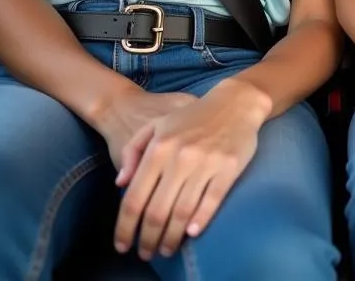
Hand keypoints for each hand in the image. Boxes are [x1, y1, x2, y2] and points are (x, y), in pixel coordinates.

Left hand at [112, 78, 270, 261]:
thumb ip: (132, 151)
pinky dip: (199, 222)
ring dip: (171, 238)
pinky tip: (191, 234)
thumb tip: (120, 184)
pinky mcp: (228, 168)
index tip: (122, 245)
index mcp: (158, 148)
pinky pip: (211, 202)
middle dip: (147, 240)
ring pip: (182, 213)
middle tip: (146, 253)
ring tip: (166, 249)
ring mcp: (205, 164)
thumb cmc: (192, 117)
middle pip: (156, 212)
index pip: (134, 199)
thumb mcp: (156, 125)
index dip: (125, 228)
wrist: (235, 102)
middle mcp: (179, 158)